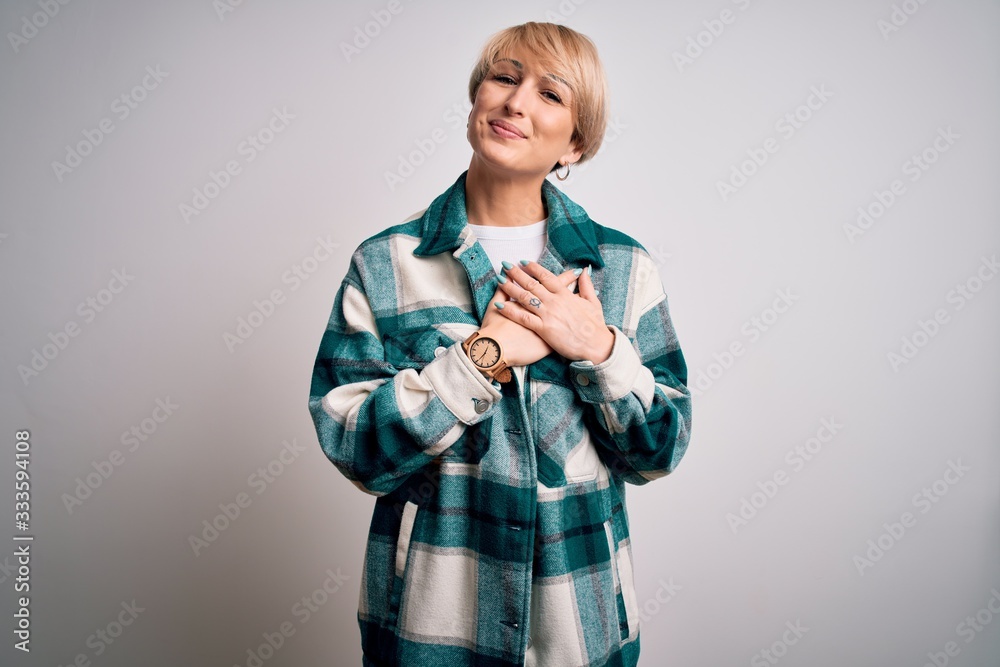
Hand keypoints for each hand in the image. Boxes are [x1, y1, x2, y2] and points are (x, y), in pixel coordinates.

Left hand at [494, 261, 613, 362]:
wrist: (597, 347)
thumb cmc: (596, 327)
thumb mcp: (594, 303)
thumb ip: (587, 286)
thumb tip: (584, 271)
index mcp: (566, 295)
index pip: (546, 277)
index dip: (533, 268)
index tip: (523, 262)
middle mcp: (555, 302)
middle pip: (532, 284)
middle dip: (517, 273)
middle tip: (506, 265)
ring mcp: (548, 315)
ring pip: (525, 298)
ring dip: (511, 287)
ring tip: (499, 280)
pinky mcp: (544, 329)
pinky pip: (523, 318)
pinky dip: (511, 310)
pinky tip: (499, 305)